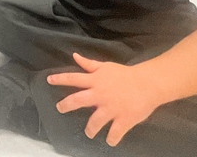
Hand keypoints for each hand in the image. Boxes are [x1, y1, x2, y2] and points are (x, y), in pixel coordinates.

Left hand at [48, 53, 162, 146]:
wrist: (148, 84)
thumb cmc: (125, 74)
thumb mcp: (106, 66)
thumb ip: (89, 64)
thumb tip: (74, 56)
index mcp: (95, 81)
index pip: (73, 79)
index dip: (60, 79)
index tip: (48, 80)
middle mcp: (100, 95)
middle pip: (78, 100)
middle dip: (66, 105)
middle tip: (59, 108)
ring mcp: (111, 108)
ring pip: (95, 121)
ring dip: (90, 129)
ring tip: (89, 133)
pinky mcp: (123, 119)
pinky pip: (115, 132)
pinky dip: (112, 139)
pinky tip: (110, 141)